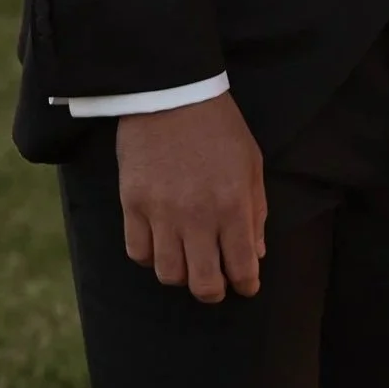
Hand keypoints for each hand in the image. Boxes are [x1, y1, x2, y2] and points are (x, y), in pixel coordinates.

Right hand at [118, 92, 266, 303]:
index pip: (242, 266)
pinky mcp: (132, 204)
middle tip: (216, 285)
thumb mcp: (251, 164)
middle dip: (213, 292)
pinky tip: (162, 246)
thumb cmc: (219, 128)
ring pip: (168, 274)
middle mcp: (197, 216)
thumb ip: (256, 212)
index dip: (246, 285)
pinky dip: (151, 258)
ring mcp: (161, 212)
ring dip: (182, 276)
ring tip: (188, 263)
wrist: (171, 95)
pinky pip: (138, 252)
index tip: (246, 287)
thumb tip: (255, 254)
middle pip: (202, 283)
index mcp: (233, 206)